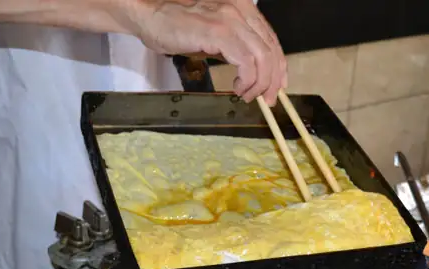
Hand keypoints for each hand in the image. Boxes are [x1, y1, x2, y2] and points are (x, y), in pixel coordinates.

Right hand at [126, 0, 286, 103]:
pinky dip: (247, 80)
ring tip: (246, 95)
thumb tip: (255, 73)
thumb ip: (237, 48)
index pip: (272, 40)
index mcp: (243, 8)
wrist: (149, 16)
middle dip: (272, 81)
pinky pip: (246, 62)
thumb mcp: (215, 37)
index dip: (279, 67)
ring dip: (259, 83)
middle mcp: (241, 10)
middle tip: (265, 100)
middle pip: (271, 51)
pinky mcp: (218, 31)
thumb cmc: (177, 27)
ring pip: (262, 58)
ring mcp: (231, 19)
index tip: (277, 87)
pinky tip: (237, 87)